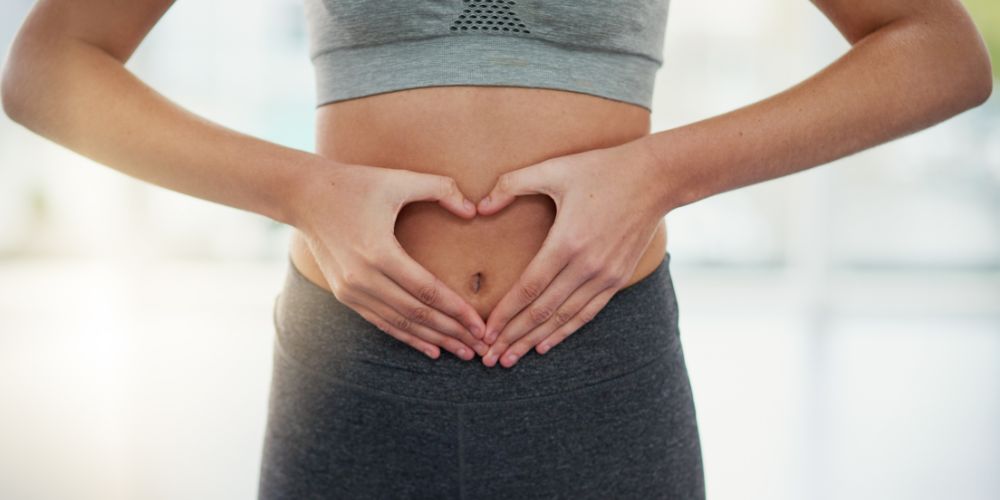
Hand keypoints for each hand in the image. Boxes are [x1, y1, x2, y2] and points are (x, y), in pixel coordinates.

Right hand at [288, 160, 489, 360]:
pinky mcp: (344, 295)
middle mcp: (363, 278)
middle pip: (417, 314)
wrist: (303, 195)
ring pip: (400, 324)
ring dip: (434, 340)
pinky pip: (382, 322)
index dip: (457, 310)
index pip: (427, 290)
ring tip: (463, 352)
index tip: (480, 325)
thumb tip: (473, 210)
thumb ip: (440, 188)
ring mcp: (351, 290)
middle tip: (480, 347)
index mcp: (379, 252)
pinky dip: (408, 337)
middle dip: (452, 333)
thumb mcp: (398, 179)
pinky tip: (431, 349)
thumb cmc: (355, 183)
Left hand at [476, 140, 666, 367]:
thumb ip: (511, 185)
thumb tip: (479, 207)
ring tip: (509, 359)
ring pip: (563, 318)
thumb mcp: (553, 169)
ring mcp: (605, 275)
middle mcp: (586, 266)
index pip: (528, 289)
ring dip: (534, 341)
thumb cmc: (601, 168)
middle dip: (512, 337)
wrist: (656, 178)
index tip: (484, 332)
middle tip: (488, 357)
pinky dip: (564, 331)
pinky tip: (545, 345)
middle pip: (542, 311)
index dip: (504, 314)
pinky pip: (587, 313)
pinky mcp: (618, 278)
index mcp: (567, 242)